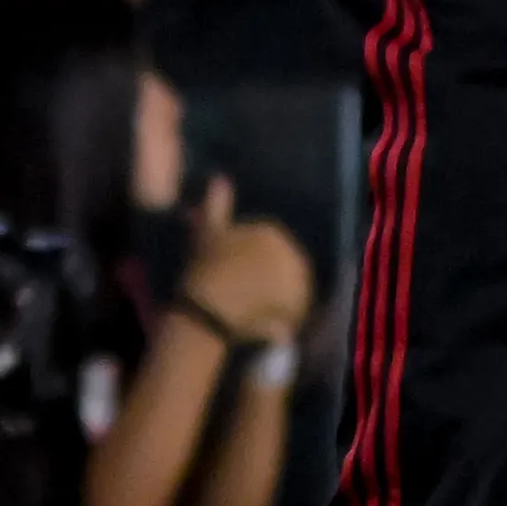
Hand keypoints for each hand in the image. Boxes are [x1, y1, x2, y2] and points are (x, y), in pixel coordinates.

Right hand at [180, 176, 312, 341]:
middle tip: (244, 295)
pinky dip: (285, 318)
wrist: (209, 308)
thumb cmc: (206, 267)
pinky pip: (296, 312)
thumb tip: (220, 178)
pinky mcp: (300, 308)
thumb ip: (217, 204)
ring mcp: (299, 280)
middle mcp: (293, 251)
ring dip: (279, 297)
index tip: (234, 273)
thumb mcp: (207, 231)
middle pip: (283, 265)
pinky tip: (268, 327)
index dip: (251, 260)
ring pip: (291, 288)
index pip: (268, 244)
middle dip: (268, 277)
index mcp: (272, 231)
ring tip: (256, 313)